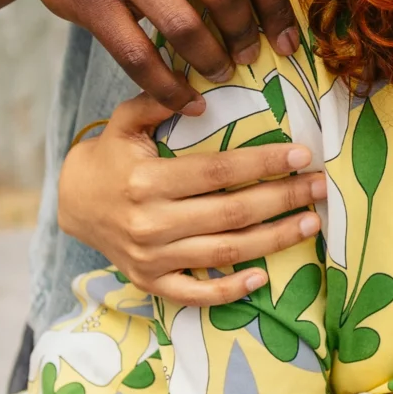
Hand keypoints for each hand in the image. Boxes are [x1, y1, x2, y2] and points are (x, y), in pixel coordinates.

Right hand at [57, 93, 325, 305]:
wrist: (72, 203)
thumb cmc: (110, 157)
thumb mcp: (123, 122)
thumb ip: (157, 102)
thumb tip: (199, 100)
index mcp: (146, 181)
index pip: (217, 172)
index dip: (262, 163)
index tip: (300, 154)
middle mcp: (150, 223)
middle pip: (231, 213)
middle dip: (282, 198)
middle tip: (319, 185)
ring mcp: (151, 258)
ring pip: (225, 252)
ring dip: (274, 239)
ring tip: (311, 222)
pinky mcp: (151, 282)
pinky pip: (196, 293)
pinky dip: (230, 290)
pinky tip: (265, 276)